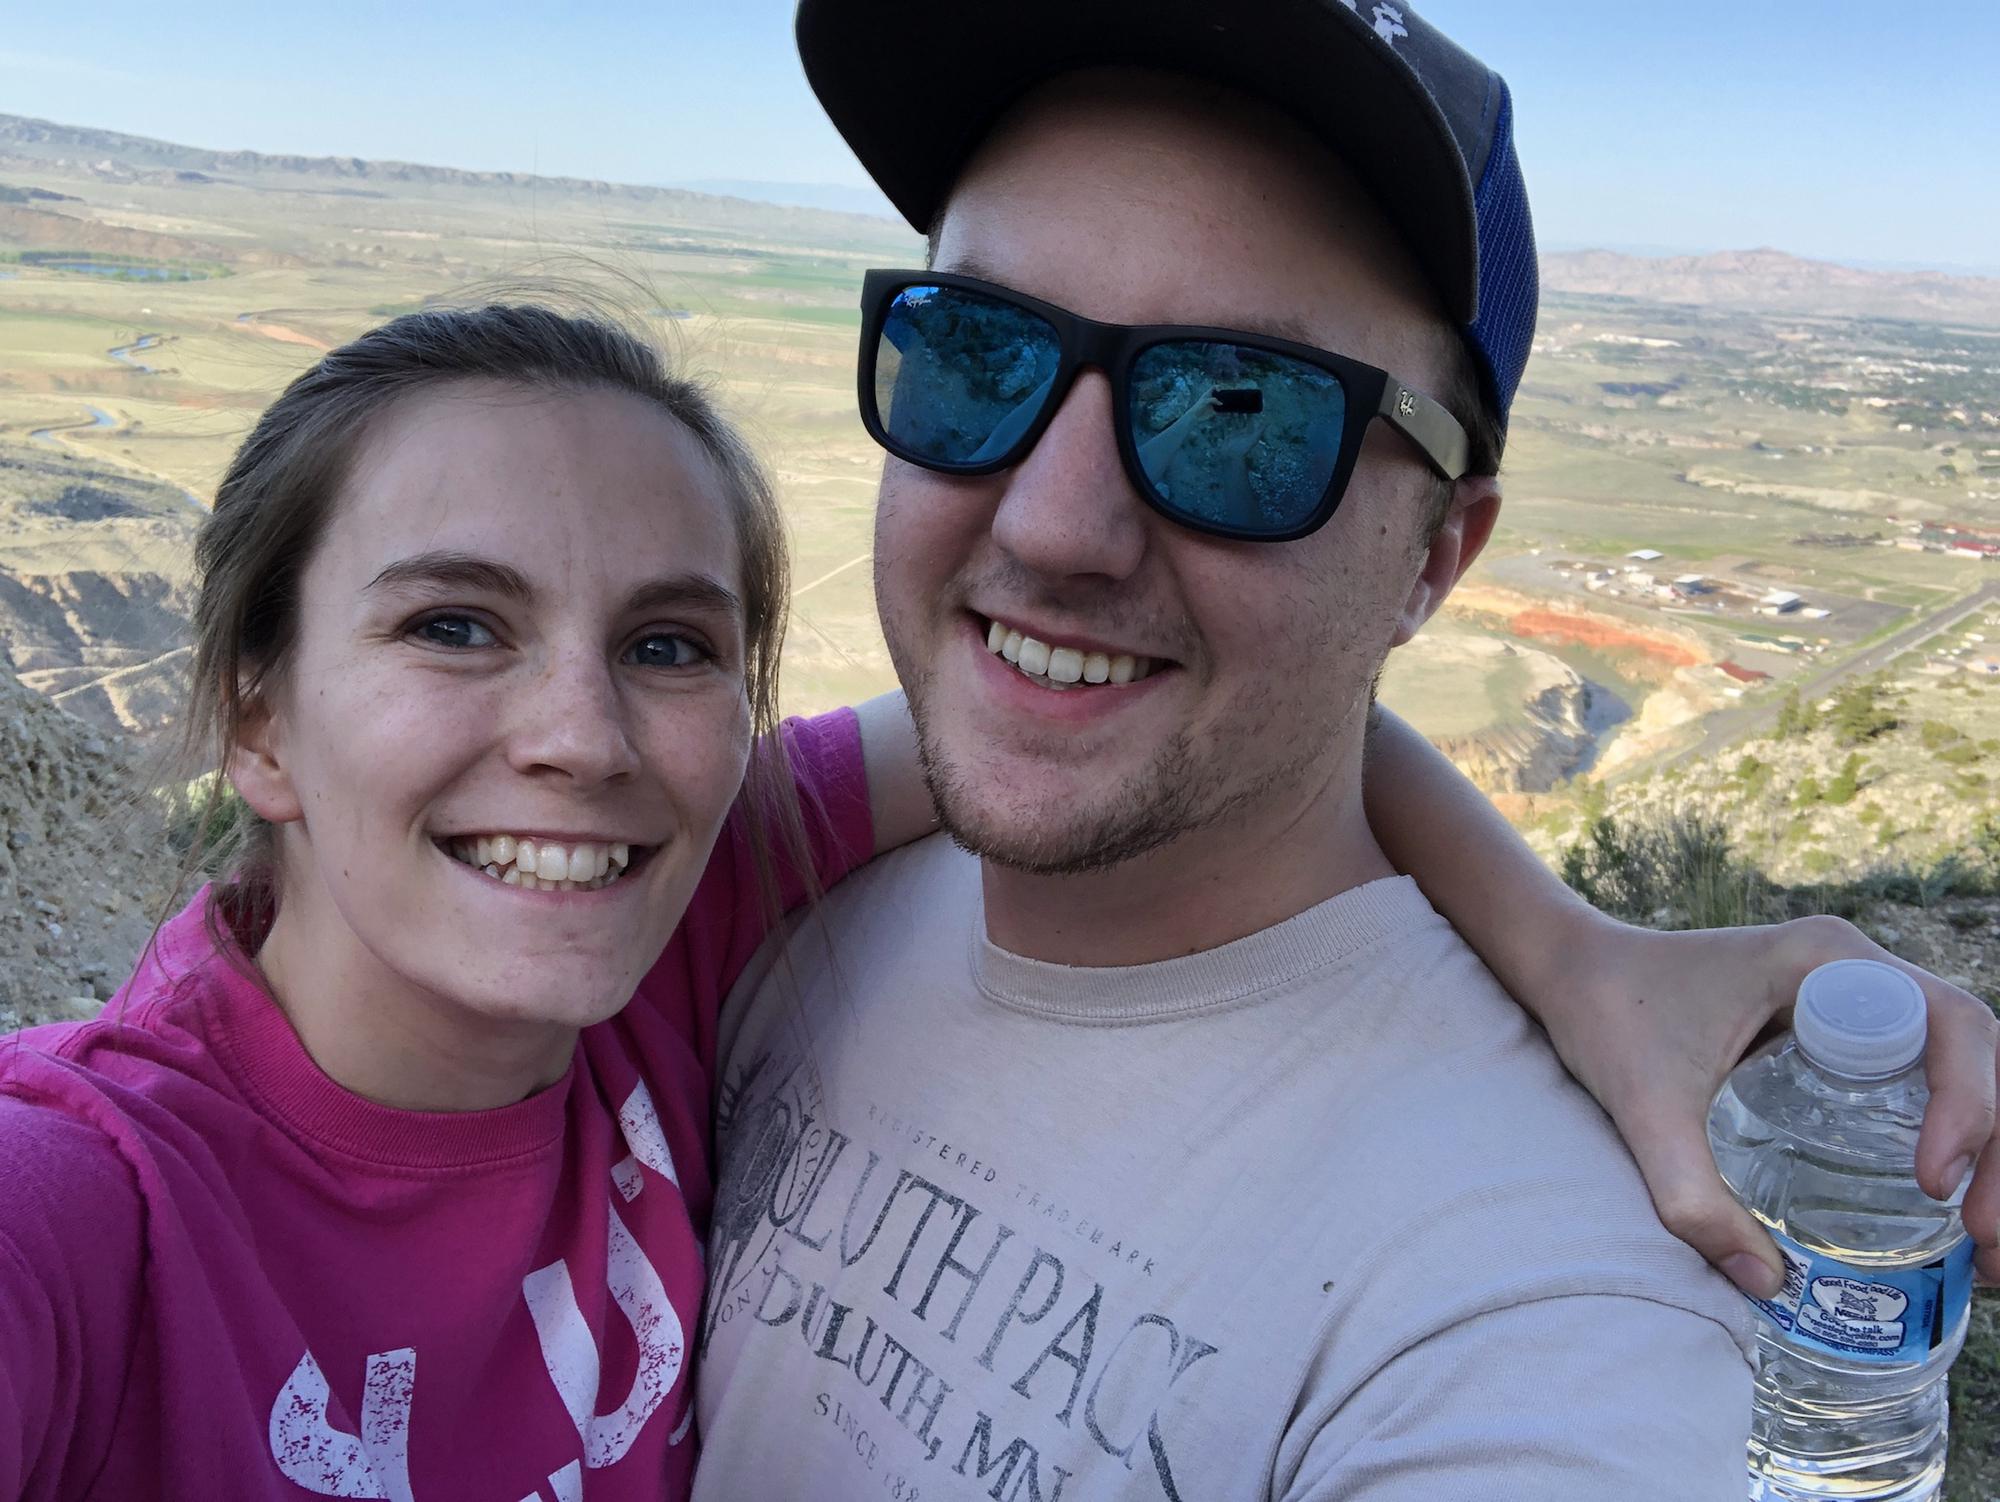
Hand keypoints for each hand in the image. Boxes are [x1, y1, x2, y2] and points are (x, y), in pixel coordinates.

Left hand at [1540, 910, 1999, 1293]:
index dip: (1967, 1105)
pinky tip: (1944, 1209)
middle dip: (1997, 1145)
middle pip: (1974, 1049)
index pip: (1945, 1025)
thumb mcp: (1641, 1108)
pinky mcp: (1836, 1030)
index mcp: (1823, 960)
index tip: (1930, 1183)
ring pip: (1962, 1065)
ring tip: (1985, 1245)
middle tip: (1987, 1243)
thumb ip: (1689, 1195)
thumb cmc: (1605, 1015)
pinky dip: (1953, 1135)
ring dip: (1990, 1147)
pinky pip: (1921, 1076)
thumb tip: (1768, 1286)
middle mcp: (1853, 967)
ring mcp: (1852, 994)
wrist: (1570, 970)